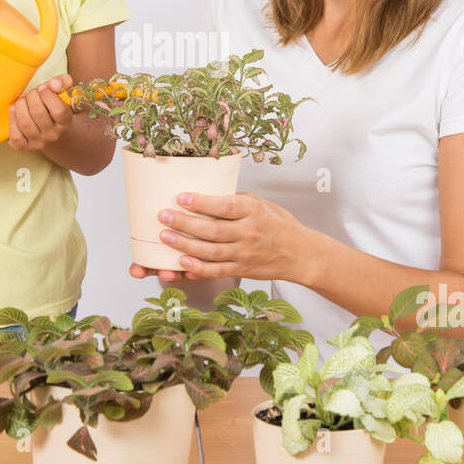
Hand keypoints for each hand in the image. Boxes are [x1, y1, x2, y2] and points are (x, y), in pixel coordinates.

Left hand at [8, 75, 74, 152]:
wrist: (46, 123)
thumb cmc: (52, 103)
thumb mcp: (61, 90)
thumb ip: (62, 82)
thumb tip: (53, 84)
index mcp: (66, 122)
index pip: (59, 111)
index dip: (48, 96)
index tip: (43, 88)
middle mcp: (54, 135)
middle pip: (38, 114)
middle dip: (31, 97)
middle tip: (31, 93)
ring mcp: (39, 143)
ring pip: (25, 123)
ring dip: (20, 106)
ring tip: (22, 100)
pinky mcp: (24, 147)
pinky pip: (15, 136)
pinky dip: (12, 120)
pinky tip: (14, 110)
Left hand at [134, 191, 306, 281]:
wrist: (300, 254)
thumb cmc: (278, 224)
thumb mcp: (262, 204)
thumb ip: (236, 200)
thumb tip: (208, 192)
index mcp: (253, 211)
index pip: (224, 206)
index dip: (201, 203)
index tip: (181, 197)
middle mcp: (249, 232)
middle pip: (212, 229)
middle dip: (184, 223)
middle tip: (163, 216)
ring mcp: (245, 254)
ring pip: (210, 251)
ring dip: (184, 245)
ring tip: (165, 237)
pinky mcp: (242, 270)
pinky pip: (217, 271)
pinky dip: (198, 268)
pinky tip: (181, 262)